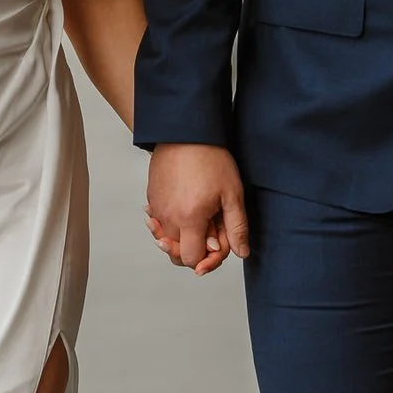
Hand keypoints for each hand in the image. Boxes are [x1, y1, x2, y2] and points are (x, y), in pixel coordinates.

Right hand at [146, 143, 250, 274]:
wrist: (186, 133)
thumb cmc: (211, 160)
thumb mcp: (232, 194)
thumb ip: (236, 227)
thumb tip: (241, 252)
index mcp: (189, 219)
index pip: (192, 259)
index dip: (208, 259)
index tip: (218, 244)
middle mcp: (168, 218)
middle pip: (176, 254)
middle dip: (194, 251)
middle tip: (209, 233)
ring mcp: (156, 208)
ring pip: (166, 240)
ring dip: (182, 238)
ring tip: (197, 220)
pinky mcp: (151, 198)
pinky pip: (158, 223)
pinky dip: (170, 224)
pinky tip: (183, 210)